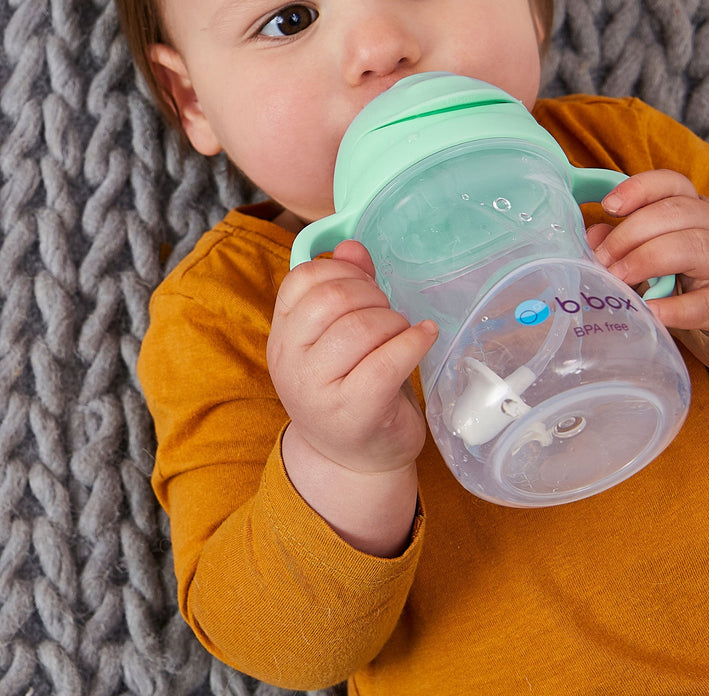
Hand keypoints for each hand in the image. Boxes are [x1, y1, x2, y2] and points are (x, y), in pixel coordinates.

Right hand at [268, 241, 434, 553]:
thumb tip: (352, 246)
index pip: (302, 280)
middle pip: (332, 299)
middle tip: (389, 314)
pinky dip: (415, 341)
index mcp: (283, 336)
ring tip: (403, 332)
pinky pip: (387, 361)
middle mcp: (290, 361)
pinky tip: (426, 336)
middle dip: (372, 295)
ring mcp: (318, 390)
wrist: (352, 462)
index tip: (365, 289)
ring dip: (395, 321)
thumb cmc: (350, 388)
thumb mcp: (338, 337)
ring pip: (362, 327)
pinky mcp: (354, 412)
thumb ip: (344, 287)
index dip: (341, 272)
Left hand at [586, 170, 708, 407]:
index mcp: (700, 210)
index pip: (672, 184)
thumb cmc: (708, 284)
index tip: (608, 206)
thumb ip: (631, 244)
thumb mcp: (670, 257)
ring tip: (617, 281)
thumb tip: (592, 238)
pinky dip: (677, 308)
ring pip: (694, 247)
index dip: (638, 189)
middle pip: (676, 214)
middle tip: (600, 261)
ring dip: (647, 261)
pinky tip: (651, 312)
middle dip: (630, 234)